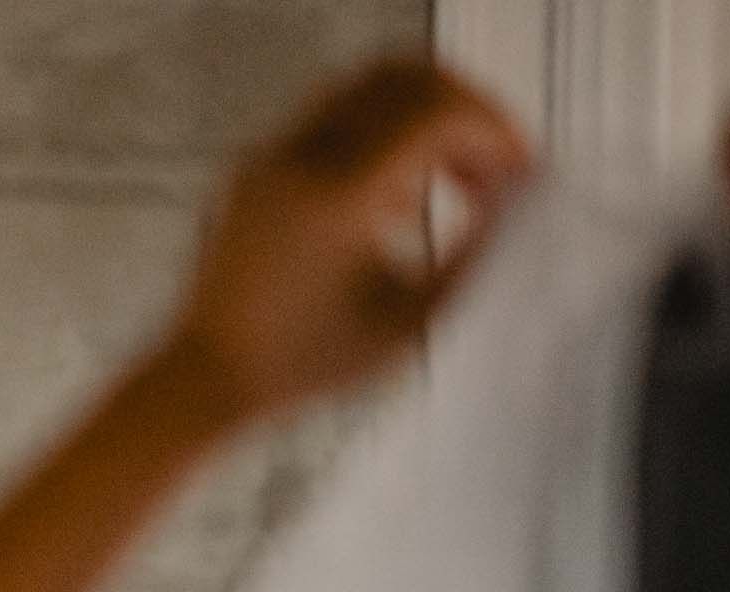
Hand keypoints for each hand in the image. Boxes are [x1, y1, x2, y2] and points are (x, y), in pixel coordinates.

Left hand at [176, 59, 532, 415]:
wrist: (208, 376)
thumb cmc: (305, 364)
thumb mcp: (407, 322)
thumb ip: (470, 257)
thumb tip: (512, 205)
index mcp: (342, 195)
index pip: (437, 113)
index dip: (494, 131)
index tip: (521, 170)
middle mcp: (302, 157)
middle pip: (406, 79)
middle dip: (465, 112)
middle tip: (495, 166)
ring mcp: (273, 155)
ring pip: (368, 90)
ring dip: (424, 120)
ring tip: (456, 185)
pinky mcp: (258, 166)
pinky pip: (333, 119)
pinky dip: (382, 138)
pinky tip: (404, 203)